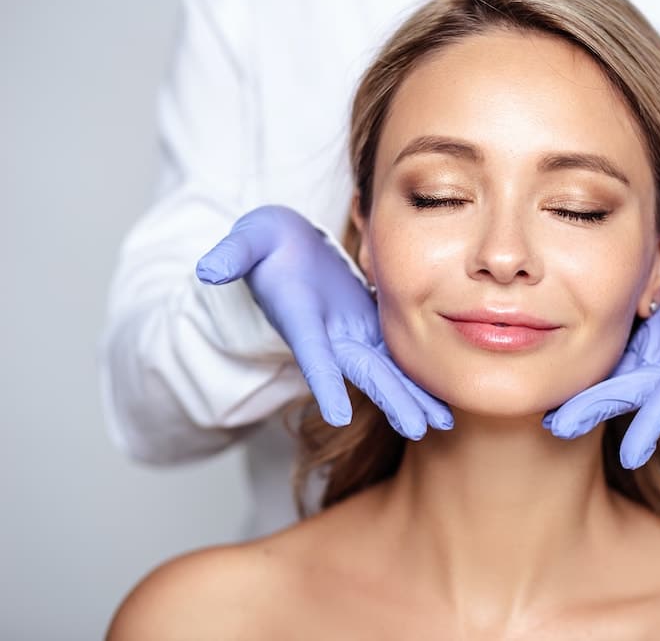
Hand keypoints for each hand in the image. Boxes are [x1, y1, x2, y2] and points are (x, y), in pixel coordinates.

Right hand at [195, 205, 452, 438]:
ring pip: (386, 370)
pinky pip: (399, 355)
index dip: (323, 382)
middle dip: (389, 398)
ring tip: (442, 423)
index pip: (311, 353)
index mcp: (300, 316)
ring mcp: (349, 333)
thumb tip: (208, 269)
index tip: (337, 415)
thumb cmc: (267, 242)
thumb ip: (233, 253)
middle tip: (417, 428)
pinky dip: (419, 376)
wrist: (285, 249)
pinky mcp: (370, 326)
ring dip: (411, 397)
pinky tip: (443, 398)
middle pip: (361, 372)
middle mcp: (327, 335)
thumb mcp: (249, 238)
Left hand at [544, 240, 659, 468]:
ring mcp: (659, 355)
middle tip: (557, 429)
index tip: (631, 454)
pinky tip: (556, 386)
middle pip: (633, 392)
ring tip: (548, 417)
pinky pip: (612, 362)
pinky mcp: (647, 343)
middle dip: (598, 410)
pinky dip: (587, 376)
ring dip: (585, 400)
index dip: (653, 419)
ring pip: (616, 381)